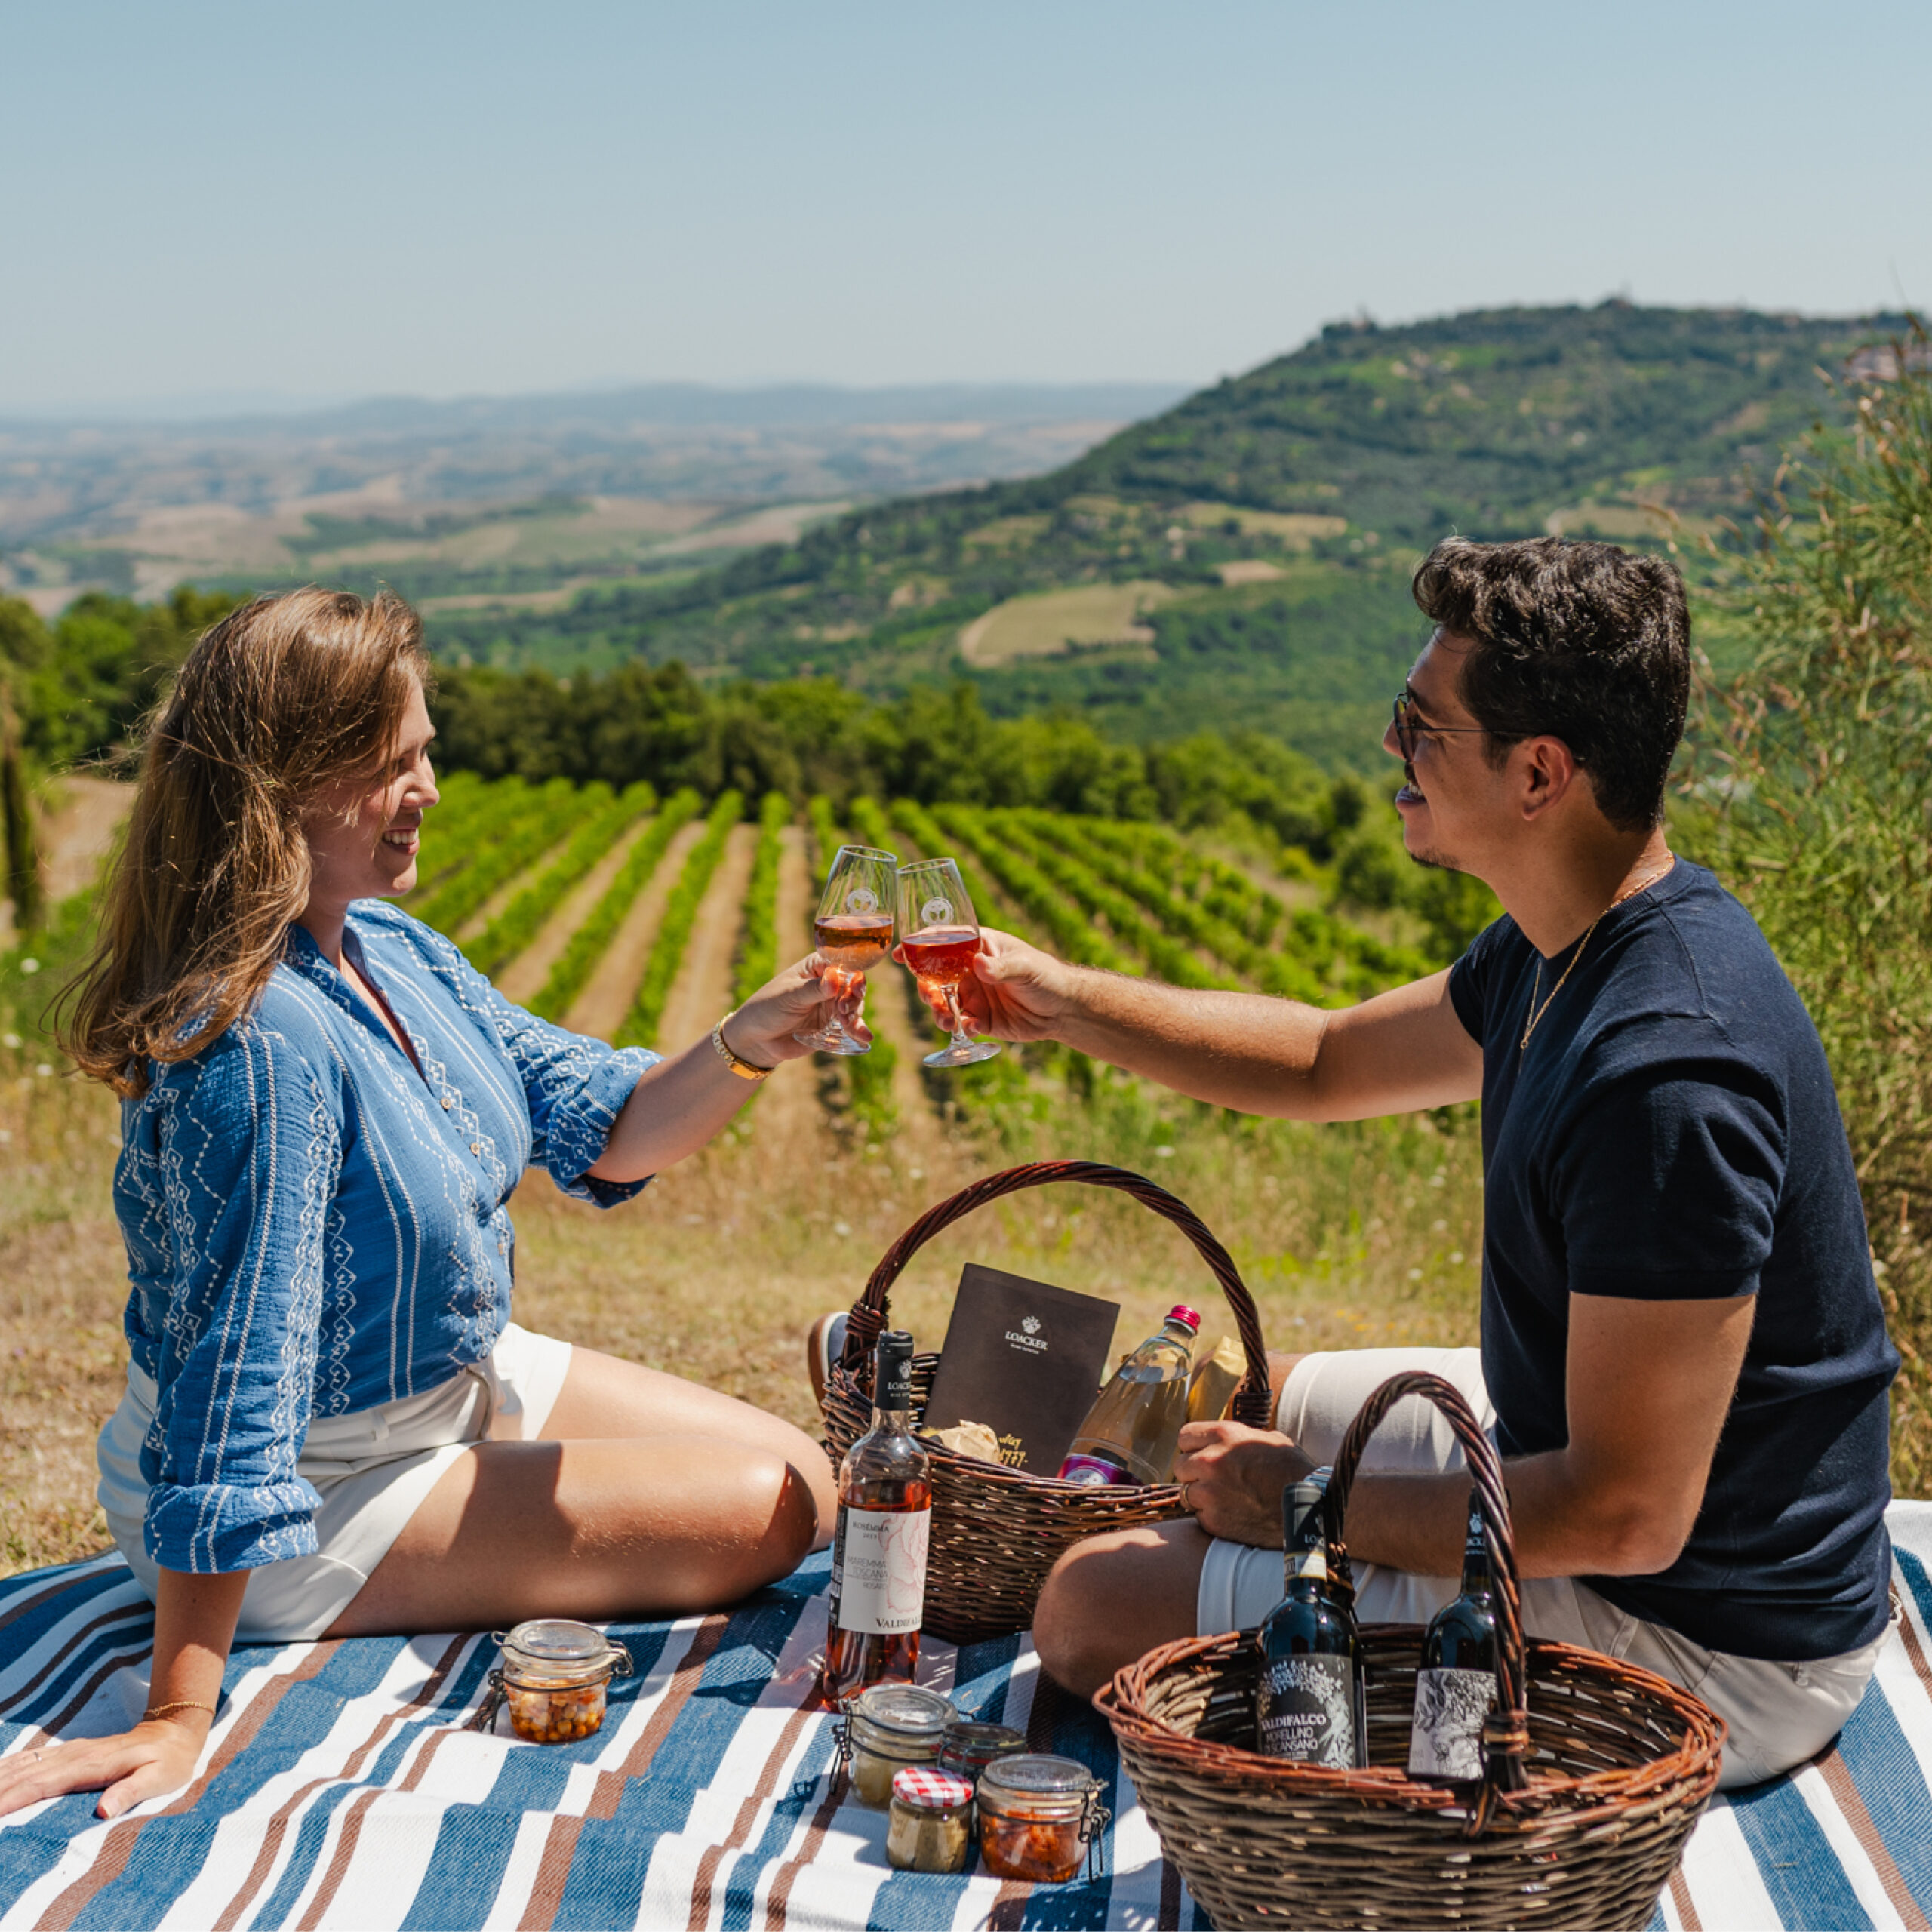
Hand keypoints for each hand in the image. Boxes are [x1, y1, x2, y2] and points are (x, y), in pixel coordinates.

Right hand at [0, 1716, 208, 1820]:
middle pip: (22, 1775)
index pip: (40, 1785)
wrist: (175, 1732)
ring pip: (22, 1765)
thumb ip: (131, 1792)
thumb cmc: (168, 1762)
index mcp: (90, 1766)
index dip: (10, 1799)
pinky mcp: (69, 1753)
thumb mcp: (159, 1779)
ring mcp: (70, 1752)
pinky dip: (7, 1767)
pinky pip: (30, 1760)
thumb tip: (103, 1811)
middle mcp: (74, 1756)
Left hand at [725, 953, 870, 1063]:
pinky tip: (865, 1037)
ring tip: (847, 1024)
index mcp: (817, 967)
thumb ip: (814, 989)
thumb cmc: (767, 1008)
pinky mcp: (834, 1025)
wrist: (757, 1040)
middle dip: (854, 997)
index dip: (852, 974)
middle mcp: (829, 984)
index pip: (842, 964)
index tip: (854, 987)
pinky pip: (851, 1026)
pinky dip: (859, 1030)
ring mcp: (832, 1005)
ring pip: (855, 1005)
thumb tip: (836, 977)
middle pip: (853, 985)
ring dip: (855, 1014)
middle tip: (843, 1010)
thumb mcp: (789, 996)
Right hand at [893, 926, 1071, 1041]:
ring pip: (943, 1003)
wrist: (1063, 1010)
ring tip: (948, 1020)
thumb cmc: (1046, 976)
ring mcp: (973, 996)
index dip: (919, 945)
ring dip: (940, 1011)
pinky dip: (962, 1027)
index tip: (901, 954)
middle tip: (931, 999)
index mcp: (978, 948)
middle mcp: (970, 971)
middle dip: (926, 988)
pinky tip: (973, 1028)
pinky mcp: (980, 1020)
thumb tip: (978, 965)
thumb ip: (1001, 967)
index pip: (943, 942)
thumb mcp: (1026, 967)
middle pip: (934, 976)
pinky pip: (962, 1024)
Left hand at [1173, 1420, 1314, 1546]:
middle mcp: (1210, 1461)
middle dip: (1193, 1472)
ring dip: (1199, 1495)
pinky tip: (1230, 1514)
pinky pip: (1198, 1516)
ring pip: (1185, 1493)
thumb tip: (1227, 1440)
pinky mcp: (1213, 1521)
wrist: (1309, 1507)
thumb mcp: (1268, 1439)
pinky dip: (1210, 1516)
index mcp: (1223, 1435)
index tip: (1201, 1454)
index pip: (1185, 1436)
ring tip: (1221, 1498)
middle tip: (1211, 1479)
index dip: (1193, 1446)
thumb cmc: (1293, 1470)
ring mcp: (1210, 1493)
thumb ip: (1238, 1439)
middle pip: (1179, 1465)